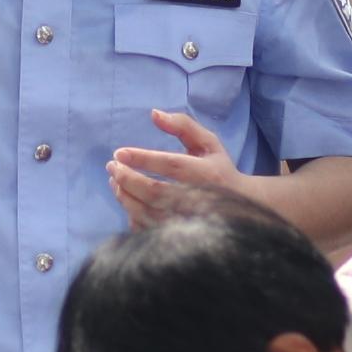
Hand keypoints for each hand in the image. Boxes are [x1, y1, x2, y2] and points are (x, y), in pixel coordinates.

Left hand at [108, 110, 250, 226]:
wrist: (240, 209)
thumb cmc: (218, 170)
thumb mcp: (208, 143)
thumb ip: (183, 126)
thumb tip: (153, 113)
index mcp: (206, 173)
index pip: (171, 165)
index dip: (142, 158)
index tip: (119, 153)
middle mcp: (198, 199)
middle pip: (155, 192)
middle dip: (127, 178)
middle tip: (112, 166)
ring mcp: (187, 222)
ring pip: (148, 213)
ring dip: (125, 196)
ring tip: (114, 181)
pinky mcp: (179, 237)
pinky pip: (148, 229)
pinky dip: (132, 214)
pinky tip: (126, 200)